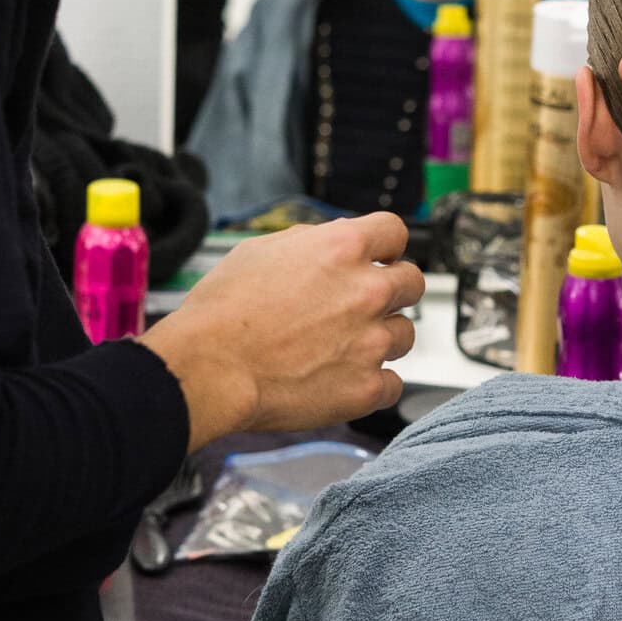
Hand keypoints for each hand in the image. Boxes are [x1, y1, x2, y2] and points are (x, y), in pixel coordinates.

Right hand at [142, 211, 424, 447]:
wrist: (209, 368)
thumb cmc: (222, 311)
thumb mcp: (260, 251)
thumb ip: (310, 242)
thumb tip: (333, 240)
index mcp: (342, 248)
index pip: (394, 232)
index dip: (386, 247)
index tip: (380, 259)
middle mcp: (367, 291)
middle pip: (412, 282)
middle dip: (392, 291)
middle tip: (364, 306)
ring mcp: (371, 341)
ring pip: (405, 335)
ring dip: (382, 338)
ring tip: (344, 348)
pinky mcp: (366, 387)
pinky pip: (393, 384)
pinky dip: (374, 384)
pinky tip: (345, 381)